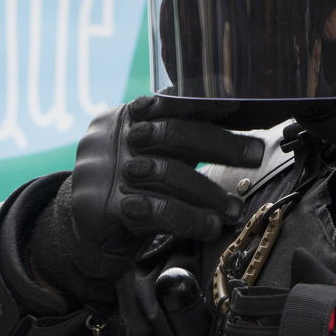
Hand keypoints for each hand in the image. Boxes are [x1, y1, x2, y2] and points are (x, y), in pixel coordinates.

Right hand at [29, 95, 263, 300]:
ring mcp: (106, 171)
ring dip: (210, 194)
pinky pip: (158, 211)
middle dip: (221, 144)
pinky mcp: (105, 207)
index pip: (167, 103)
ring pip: (170, 175)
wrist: (80, 232)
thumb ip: (177, 137)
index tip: (238, 107)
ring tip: (233, 209)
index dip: (204, 104)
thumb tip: (230, 119)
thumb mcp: (148, 154)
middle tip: (255, 154)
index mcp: (123, 118)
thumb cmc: (127, 189)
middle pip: (173, 134)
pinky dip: (190, 219)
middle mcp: (112, 139)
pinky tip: (208, 227)